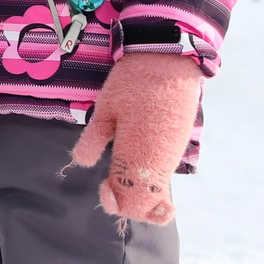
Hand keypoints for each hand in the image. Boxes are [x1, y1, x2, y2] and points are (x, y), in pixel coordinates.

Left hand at [69, 52, 202, 224]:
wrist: (168, 59)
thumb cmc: (131, 82)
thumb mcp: (104, 109)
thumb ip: (93, 140)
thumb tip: (84, 164)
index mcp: (138, 158)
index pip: (131, 203)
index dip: (114, 203)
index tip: (102, 185)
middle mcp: (160, 163)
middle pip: (147, 204)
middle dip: (128, 203)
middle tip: (108, 184)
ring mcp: (172, 153)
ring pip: (158, 190)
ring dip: (140, 192)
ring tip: (119, 174)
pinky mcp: (178, 142)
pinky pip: (165, 172)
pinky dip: (150, 178)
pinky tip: (136, 165)